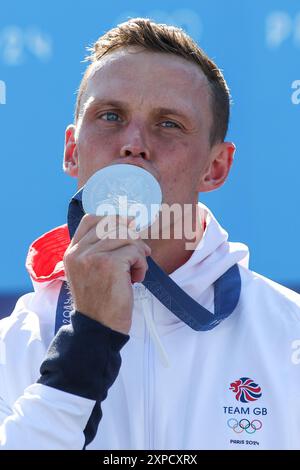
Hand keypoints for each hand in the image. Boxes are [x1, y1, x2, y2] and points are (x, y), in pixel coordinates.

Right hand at [63, 214, 150, 333]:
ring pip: (126, 235)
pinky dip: (141, 264)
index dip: (113, 220)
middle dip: (132, 237)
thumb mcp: (90, 272)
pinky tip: (136, 279)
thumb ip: (99, 250)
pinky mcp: (110, 264)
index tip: (128, 230)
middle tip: (140, 253)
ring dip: (138, 252)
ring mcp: (93, 257)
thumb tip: (130, 225)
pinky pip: (135, 251)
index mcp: (72, 252)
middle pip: (113, 224)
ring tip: (135, 270)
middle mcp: (79, 252)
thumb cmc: (100, 302)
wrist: (98, 328)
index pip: (91, 219)